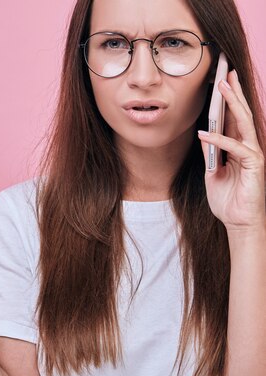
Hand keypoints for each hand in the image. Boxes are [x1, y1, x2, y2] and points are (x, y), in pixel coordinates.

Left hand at [197, 69, 264, 231]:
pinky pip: (235, 148)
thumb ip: (211, 154)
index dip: (227, 100)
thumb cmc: (228, 199)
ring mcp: (254, 154)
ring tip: (222, 87)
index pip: (234, 118)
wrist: (239, 223)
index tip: (220, 80)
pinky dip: (219, 140)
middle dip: (234, 91)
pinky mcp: (254, 165)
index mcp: (239, 147)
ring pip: (244, 123)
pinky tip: (205, 134)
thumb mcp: (213, 173)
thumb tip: (204, 136)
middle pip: (242, 113)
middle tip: (226, 70)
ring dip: (233, 104)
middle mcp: (249, 146)